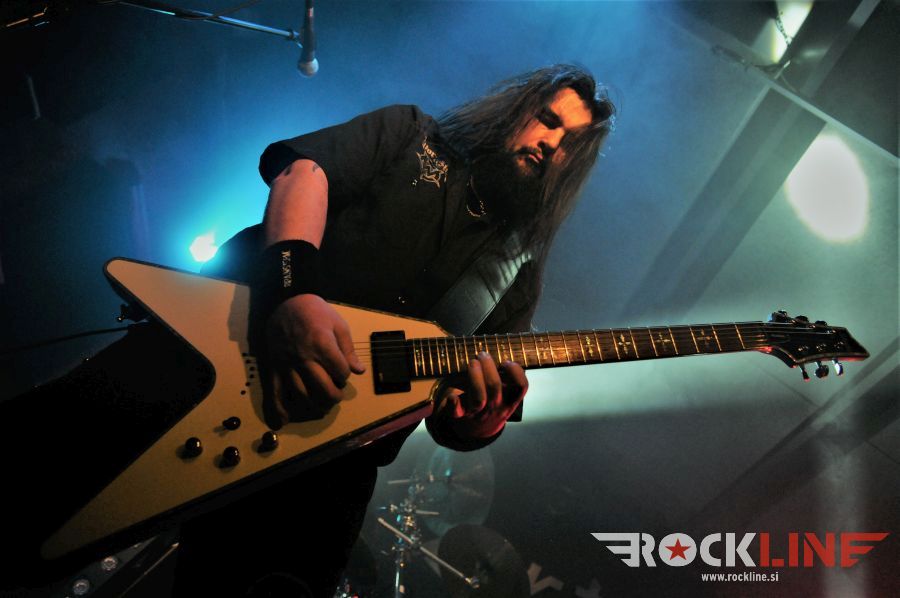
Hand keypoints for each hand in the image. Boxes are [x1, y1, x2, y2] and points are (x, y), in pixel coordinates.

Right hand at [261, 294, 364, 425]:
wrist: (285, 301)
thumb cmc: (315, 311)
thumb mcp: (338, 324)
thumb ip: (348, 350)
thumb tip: (359, 371)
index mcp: (322, 345)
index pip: (340, 371)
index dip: (345, 375)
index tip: (343, 372)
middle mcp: (304, 357)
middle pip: (322, 388)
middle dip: (333, 397)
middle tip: (336, 397)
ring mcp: (287, 364)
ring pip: (301, 394)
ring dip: (314, 406)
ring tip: (321, 406)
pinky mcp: (273, 367)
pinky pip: (274, 391)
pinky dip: (279, 409)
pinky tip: (284, 420)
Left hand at [433, 352, 527, 438]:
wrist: (478, 430)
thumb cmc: (492, 403)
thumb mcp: (505, 394)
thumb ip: (507, 378)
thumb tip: (504, 351)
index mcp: (509, 400)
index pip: (521, 387)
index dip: (515, 372)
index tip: (506, 362)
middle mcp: (496, 407)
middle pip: (494, 387)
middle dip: (487, 367)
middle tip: (482, 355)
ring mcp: (478, 412)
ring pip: (478, 398)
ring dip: (474, 377)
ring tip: (472, 363)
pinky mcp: (460, 414)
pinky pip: (456, 411)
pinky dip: (453, 403)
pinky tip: (452, 396)